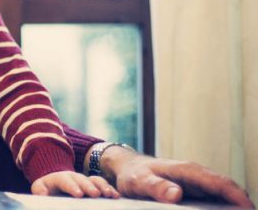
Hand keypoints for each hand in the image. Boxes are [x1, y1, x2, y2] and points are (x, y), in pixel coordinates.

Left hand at [31, 170, 119, 197]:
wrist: (55, 181)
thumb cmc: (47, 188)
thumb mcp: (40, 188)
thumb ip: (40, 191)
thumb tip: (42, 196)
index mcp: (60, 178)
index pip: (65, 181)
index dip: (72, 187)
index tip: (79, 194)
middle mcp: (74, 177)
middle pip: (83, 180)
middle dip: (89, 186)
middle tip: (96, 194)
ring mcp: (85, 180)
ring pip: (95, 180)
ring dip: (103, 186)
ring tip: (110, 195)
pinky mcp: (94, 185)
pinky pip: (103, 185)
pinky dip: (110, 189)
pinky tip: (117, 196)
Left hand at [101, 146, 253, 207]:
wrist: (128, 168)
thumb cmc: (134, 174)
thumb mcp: (139, 181)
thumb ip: (156, 187)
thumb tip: (176, 194)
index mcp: (187, 171)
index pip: (219, 182)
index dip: (237, 196)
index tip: (249, 209)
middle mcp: (196, 176)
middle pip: (227, 190)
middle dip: (241, 204)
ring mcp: (197, 184)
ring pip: (223, 196)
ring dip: (233, 208)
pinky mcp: (195, 192)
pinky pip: (214, 201)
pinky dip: (223, 209)